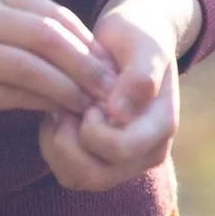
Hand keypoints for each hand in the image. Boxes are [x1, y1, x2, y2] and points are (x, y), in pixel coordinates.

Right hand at [0, 0, 117, 138]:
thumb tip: (95, 58)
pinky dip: (40, 105)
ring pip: (31, 68)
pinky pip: (10, 94)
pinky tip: (57, 116)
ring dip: (67, 90)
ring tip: (90, 107)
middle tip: (111, 92)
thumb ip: (34, 33)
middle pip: (47, 37)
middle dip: (85, 67)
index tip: (111, 69)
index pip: (54, 14)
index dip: (88, 43)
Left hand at [37, 0, 198, 191]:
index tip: (91, 94)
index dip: (93, 125)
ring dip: (59, 143)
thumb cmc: (137, 37)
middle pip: (94, 175)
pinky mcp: (101, 162)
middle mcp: (145, 153)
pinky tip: (59, 115)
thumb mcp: (142, 44)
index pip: (119, 149)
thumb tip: (118, 114)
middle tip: (71, 101)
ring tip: (64, 107)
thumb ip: (138, 76)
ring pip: (77, 178)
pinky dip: (53, 146)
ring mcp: (123, 163)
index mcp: (161, 127)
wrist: (130, 40)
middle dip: (70, 138)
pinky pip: (66, 173)